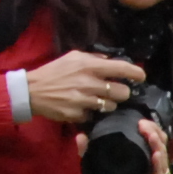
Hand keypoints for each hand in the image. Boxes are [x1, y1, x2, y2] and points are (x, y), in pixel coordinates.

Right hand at [26, 49, 144, 128]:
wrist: (31, 91)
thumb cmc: (53, 72)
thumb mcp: (72, 57)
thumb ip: (93, 58)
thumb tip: (112, 61)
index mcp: (89, 66)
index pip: (121, 68)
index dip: (136, 73)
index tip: (141, 77)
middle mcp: (88, 83)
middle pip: (122, 92)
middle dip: (122, 93)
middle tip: (116, 92)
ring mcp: (83, 100)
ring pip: (111, 106)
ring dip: (108, 104)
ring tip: (97, 100)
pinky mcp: (77, 114)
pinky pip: (94, 116)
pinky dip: (91, 113)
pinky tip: (83, 108)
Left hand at [93, 125, 169, 173]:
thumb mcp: (99, 172)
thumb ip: (90, 155)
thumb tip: (80, 136)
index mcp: (143, 159)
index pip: (151, 138)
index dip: (148, 127)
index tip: (138, 118)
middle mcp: (154, 167)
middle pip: (161, 143)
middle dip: (154, 131)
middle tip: (143, 123)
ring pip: (163, 157)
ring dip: (158, 144)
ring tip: (150, 134)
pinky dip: (159, 165)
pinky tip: (156, 155)